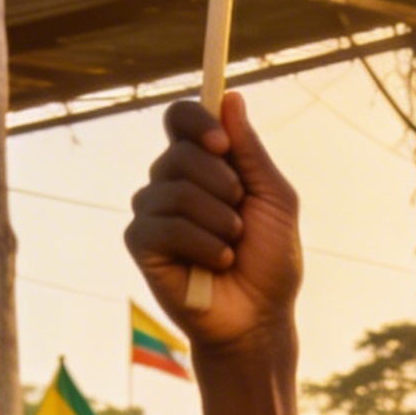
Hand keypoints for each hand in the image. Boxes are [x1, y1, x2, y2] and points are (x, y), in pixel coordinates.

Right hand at [126, 96, 299, 351]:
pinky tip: (218, 262)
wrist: (259, 316)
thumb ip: (250, 151)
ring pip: (173, 190)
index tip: (222, 144)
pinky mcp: (142, 245)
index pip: (180, 118)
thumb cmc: (270, 260)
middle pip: (177, 152)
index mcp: (202, 164)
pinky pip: (163, 225)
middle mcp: (171, 183)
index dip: (196, 120)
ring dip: (217, 219)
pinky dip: (201, 242)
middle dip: (221, 183)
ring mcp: (153, 213)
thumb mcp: (274, 198)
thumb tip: (231, 98)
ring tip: (232, 245)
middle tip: (240, 215)